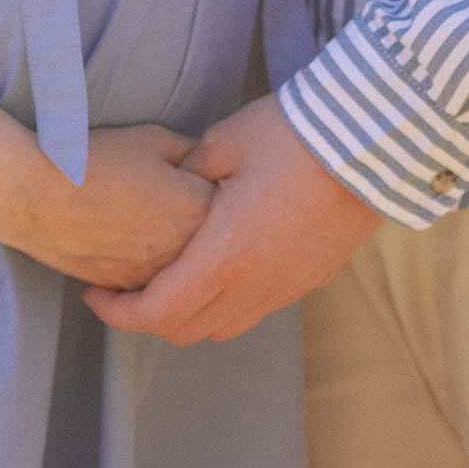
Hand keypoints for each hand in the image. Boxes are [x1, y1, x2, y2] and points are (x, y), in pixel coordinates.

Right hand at [8, 125, 213, 287]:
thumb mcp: (153, 139)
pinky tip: (136, 241)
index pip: (231, 201)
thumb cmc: (96, 159)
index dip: (214, 185)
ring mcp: (158, 277)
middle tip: (175, 197)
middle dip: (204, 221)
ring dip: (181, 248)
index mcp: (198, 208)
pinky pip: (156, 283)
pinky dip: (154, 267)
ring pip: (187, 268)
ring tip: (153, 218)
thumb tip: (209, 164)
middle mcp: (185, 251)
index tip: (201, 174)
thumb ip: (193, 153)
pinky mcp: (130, 290)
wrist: (38, 195)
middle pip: (213, 239)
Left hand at [84, 93, 379, 344]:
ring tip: (171, 276)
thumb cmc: (293, 136)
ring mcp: (287, 289)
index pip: (158, 313)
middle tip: (126, 285)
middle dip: (148, 317)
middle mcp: (256, 287)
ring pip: (224, 326)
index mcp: (225, 258)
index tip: (94, 293)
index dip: (118, 313)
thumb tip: (166, 189)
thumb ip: (183, 175)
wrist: (373, 142)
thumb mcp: (222, 143)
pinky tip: (222, 263)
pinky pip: (257, 308)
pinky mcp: (310, 280)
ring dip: (190, 312)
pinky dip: (227, 300)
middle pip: (187, 331)